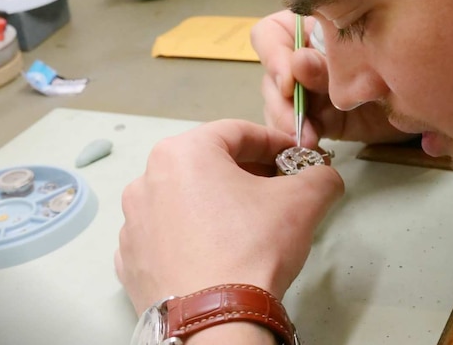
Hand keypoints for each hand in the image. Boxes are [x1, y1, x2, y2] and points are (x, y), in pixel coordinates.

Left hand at [115, 120, 343, 313]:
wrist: (215, 321)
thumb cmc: (251, 250)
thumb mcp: (304, 201)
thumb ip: (320, 175)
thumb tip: (323, 176)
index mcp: (184, 152)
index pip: (238, 132)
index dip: (274, 142)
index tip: (295, 158)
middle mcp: (148, 179)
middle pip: (208, 163)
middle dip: (247, 173)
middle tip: (277, 190)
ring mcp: (133, 222)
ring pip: (185, 197)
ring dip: (217, 203)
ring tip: (249, 226)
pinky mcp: (130, 259)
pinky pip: (167, 233)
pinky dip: (192, 235)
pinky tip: (218, 252)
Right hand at [252, 10, 409, 146]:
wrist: (430, 92)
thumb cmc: (401, 54)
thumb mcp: (370, 51)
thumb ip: (335, 55)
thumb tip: (300, 62)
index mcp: (313, 26)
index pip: (271, 35)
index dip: (272, 57)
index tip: (288, 82)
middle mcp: (304, 56)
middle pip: (270, 74)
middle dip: (281, 102)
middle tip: (297, 122)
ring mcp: (309, 90)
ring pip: (277, 104)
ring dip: (288, 123)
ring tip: (307, 138)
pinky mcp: (319, 119)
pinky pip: (295, 128)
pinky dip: (299, 139)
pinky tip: (313, 146)